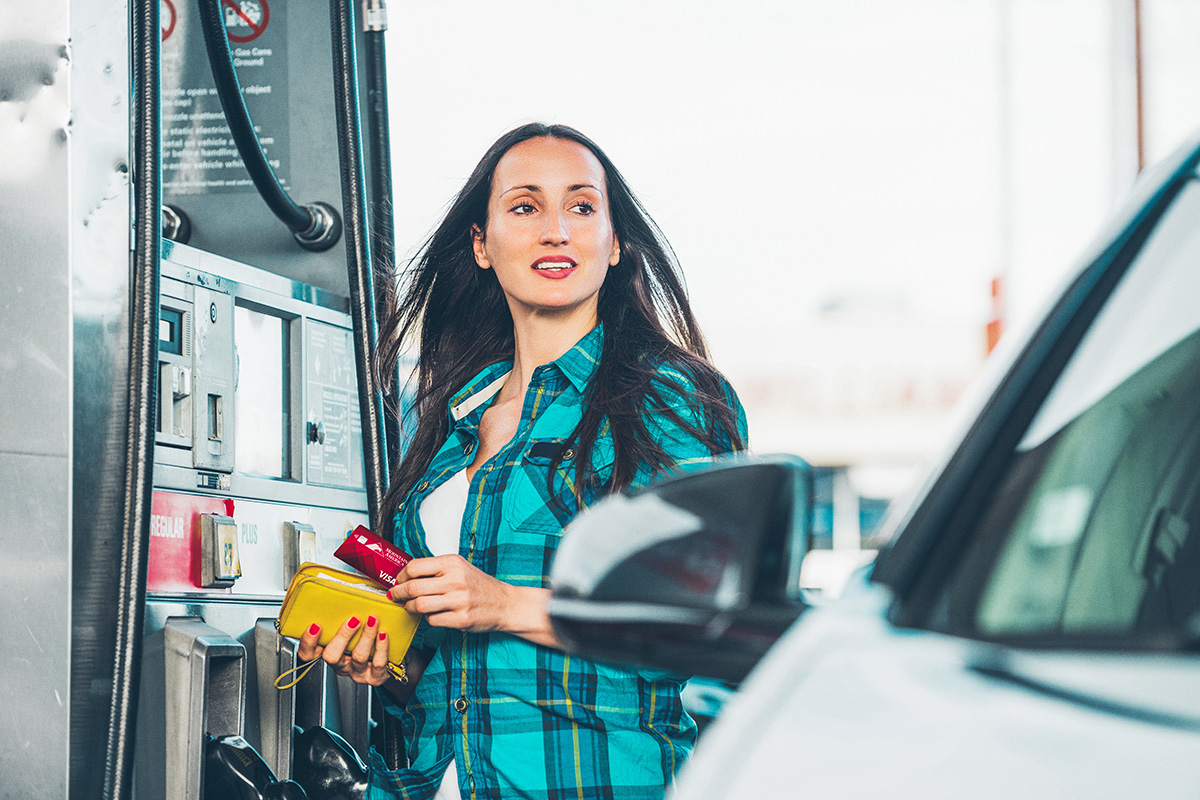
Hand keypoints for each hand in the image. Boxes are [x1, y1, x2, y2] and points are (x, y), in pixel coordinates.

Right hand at [297, 615, 391, 686]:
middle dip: (342, 636)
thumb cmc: (365, 639)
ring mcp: (357, 672)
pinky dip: (381, 647)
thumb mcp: (350, 629)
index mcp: (330, 652)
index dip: (308, 642)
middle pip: (332, 656)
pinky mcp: (375, 677)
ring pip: (358, 657)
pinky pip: (378, 664)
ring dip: (366, 636)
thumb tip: (341, 593)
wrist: (390, 660)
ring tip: (372, 620)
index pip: (308, 654)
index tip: (315, 625)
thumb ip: (341, 617)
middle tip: (353, 620)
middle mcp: (341, 665)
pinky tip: (383, 634)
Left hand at [387, 555, 511, 632]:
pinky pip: (432, 620)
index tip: (398, 580)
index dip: (401, 575)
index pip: (415, 566)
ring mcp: (459, 601)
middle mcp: (456, 580)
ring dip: (410, 607)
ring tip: (411, 606)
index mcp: (453, 563)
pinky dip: (428, 619)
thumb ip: (435, 570)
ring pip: (420, 605)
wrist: (504, 603)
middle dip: (399, 593)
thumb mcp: (459, 568)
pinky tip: (432, 614)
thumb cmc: (479, 585)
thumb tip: (405, 576)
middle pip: (413, 587)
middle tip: (395, 595)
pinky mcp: (461, 619)